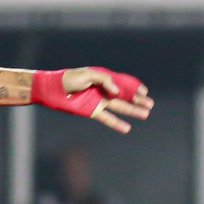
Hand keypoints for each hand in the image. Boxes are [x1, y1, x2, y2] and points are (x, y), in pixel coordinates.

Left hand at [33, 68, 154, 133]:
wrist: (53, 89)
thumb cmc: (70, 78)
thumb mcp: (88, 75)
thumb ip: (105, 80)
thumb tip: (117, 92)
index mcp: (104, 79)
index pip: (123, 83)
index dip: (134, 87)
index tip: (144, 92)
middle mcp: (104, 91)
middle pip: (125, 96)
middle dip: (138, 100)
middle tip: (150, 104)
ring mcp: (99, 102)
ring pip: (120, 107)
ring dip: (132, 111)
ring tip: (145, 114)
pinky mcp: (93, 112)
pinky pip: (108, 118)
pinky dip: (117, 123)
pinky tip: (127, 128)